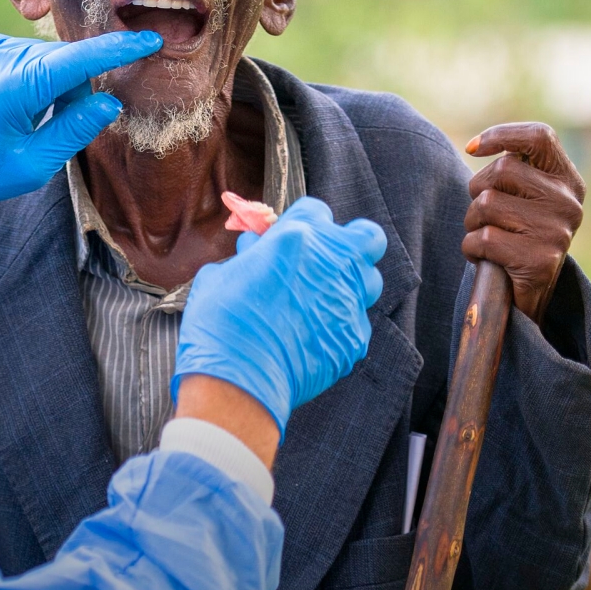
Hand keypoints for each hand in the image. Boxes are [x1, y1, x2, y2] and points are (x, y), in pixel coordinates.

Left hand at [0, 27, 161, 219]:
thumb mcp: (30, 165)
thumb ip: (73, 130)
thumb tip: (108, 102)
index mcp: (9, 87)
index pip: (77, 61)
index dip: (116, 51)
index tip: (149, 39)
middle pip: (55, 59)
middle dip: (65, 86)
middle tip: (49, 122)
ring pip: (31, 53)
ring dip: (38, 78)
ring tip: (14, 114)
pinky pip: (5, 49)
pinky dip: (13, 70)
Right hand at [172, 197, 385, 439]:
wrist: (239, 378)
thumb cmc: (221, 323)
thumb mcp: (221, 275)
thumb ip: (247, 258)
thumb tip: (254, 251)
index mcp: (296, 239)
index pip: (316, 211)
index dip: (302, 223)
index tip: (288, 237)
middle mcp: (331, 265)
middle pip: (366, 236)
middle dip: (350, 242)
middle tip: (326, 257)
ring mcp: (347, 303)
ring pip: (369, 280)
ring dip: (349, 283)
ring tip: (320, 298)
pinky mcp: (354, 338)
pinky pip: (355, 322)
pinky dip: (337, 324)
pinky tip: (312, 335)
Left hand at [464, 122, 585, 325]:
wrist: (529, 291)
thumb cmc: (515, 234)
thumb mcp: (521, 195)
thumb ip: (510, 169)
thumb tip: (474, 145)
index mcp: (566, 180)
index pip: (539, 137)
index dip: (501, 135)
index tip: (472, 148)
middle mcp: (568, 202)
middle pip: (501, 169)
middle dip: (477, 190)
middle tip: (484, 214)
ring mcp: (557, 231)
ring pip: (486, 203)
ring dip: (472, 221)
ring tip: (487, 236)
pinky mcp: (540, 261)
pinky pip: (482, 238)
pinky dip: (471, 248)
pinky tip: (485, 257)